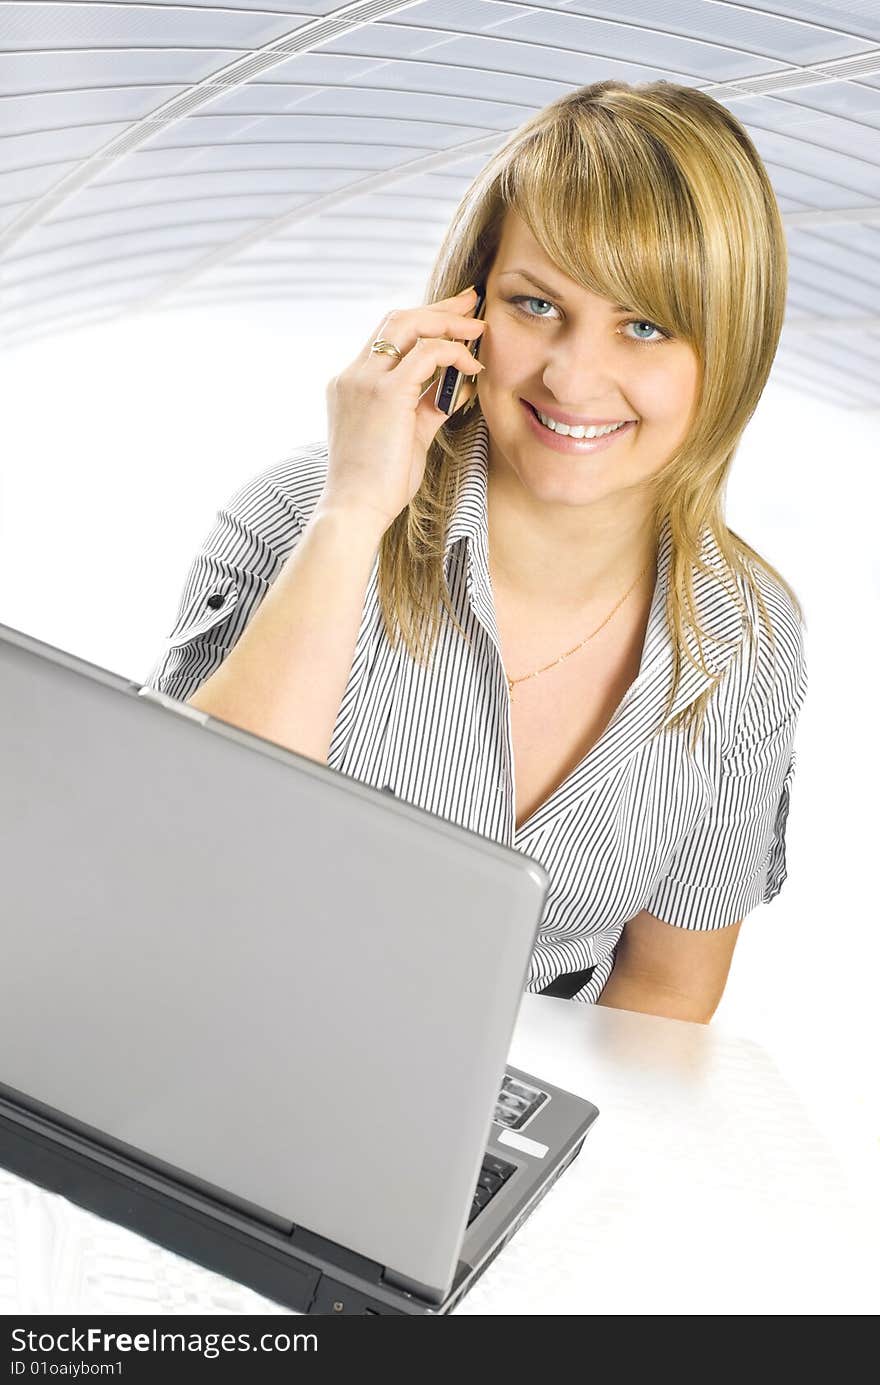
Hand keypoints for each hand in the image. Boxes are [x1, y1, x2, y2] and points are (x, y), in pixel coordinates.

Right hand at [320, 286, 485, 536]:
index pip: (388, 336)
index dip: (423, 320)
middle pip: (397, 319)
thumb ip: (427, 408)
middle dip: (438, 308)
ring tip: (479, 329)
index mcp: (352, 384)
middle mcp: (353, 375)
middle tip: (472, 302)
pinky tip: (473, 364)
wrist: (355, 510)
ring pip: (408, 324)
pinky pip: (425, 354)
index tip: (454, 313)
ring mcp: (365, 381)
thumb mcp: (407, 437)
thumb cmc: (379, 485)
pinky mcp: (385, 394)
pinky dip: (453, 352)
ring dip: (448, 322)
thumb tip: (456, 389)